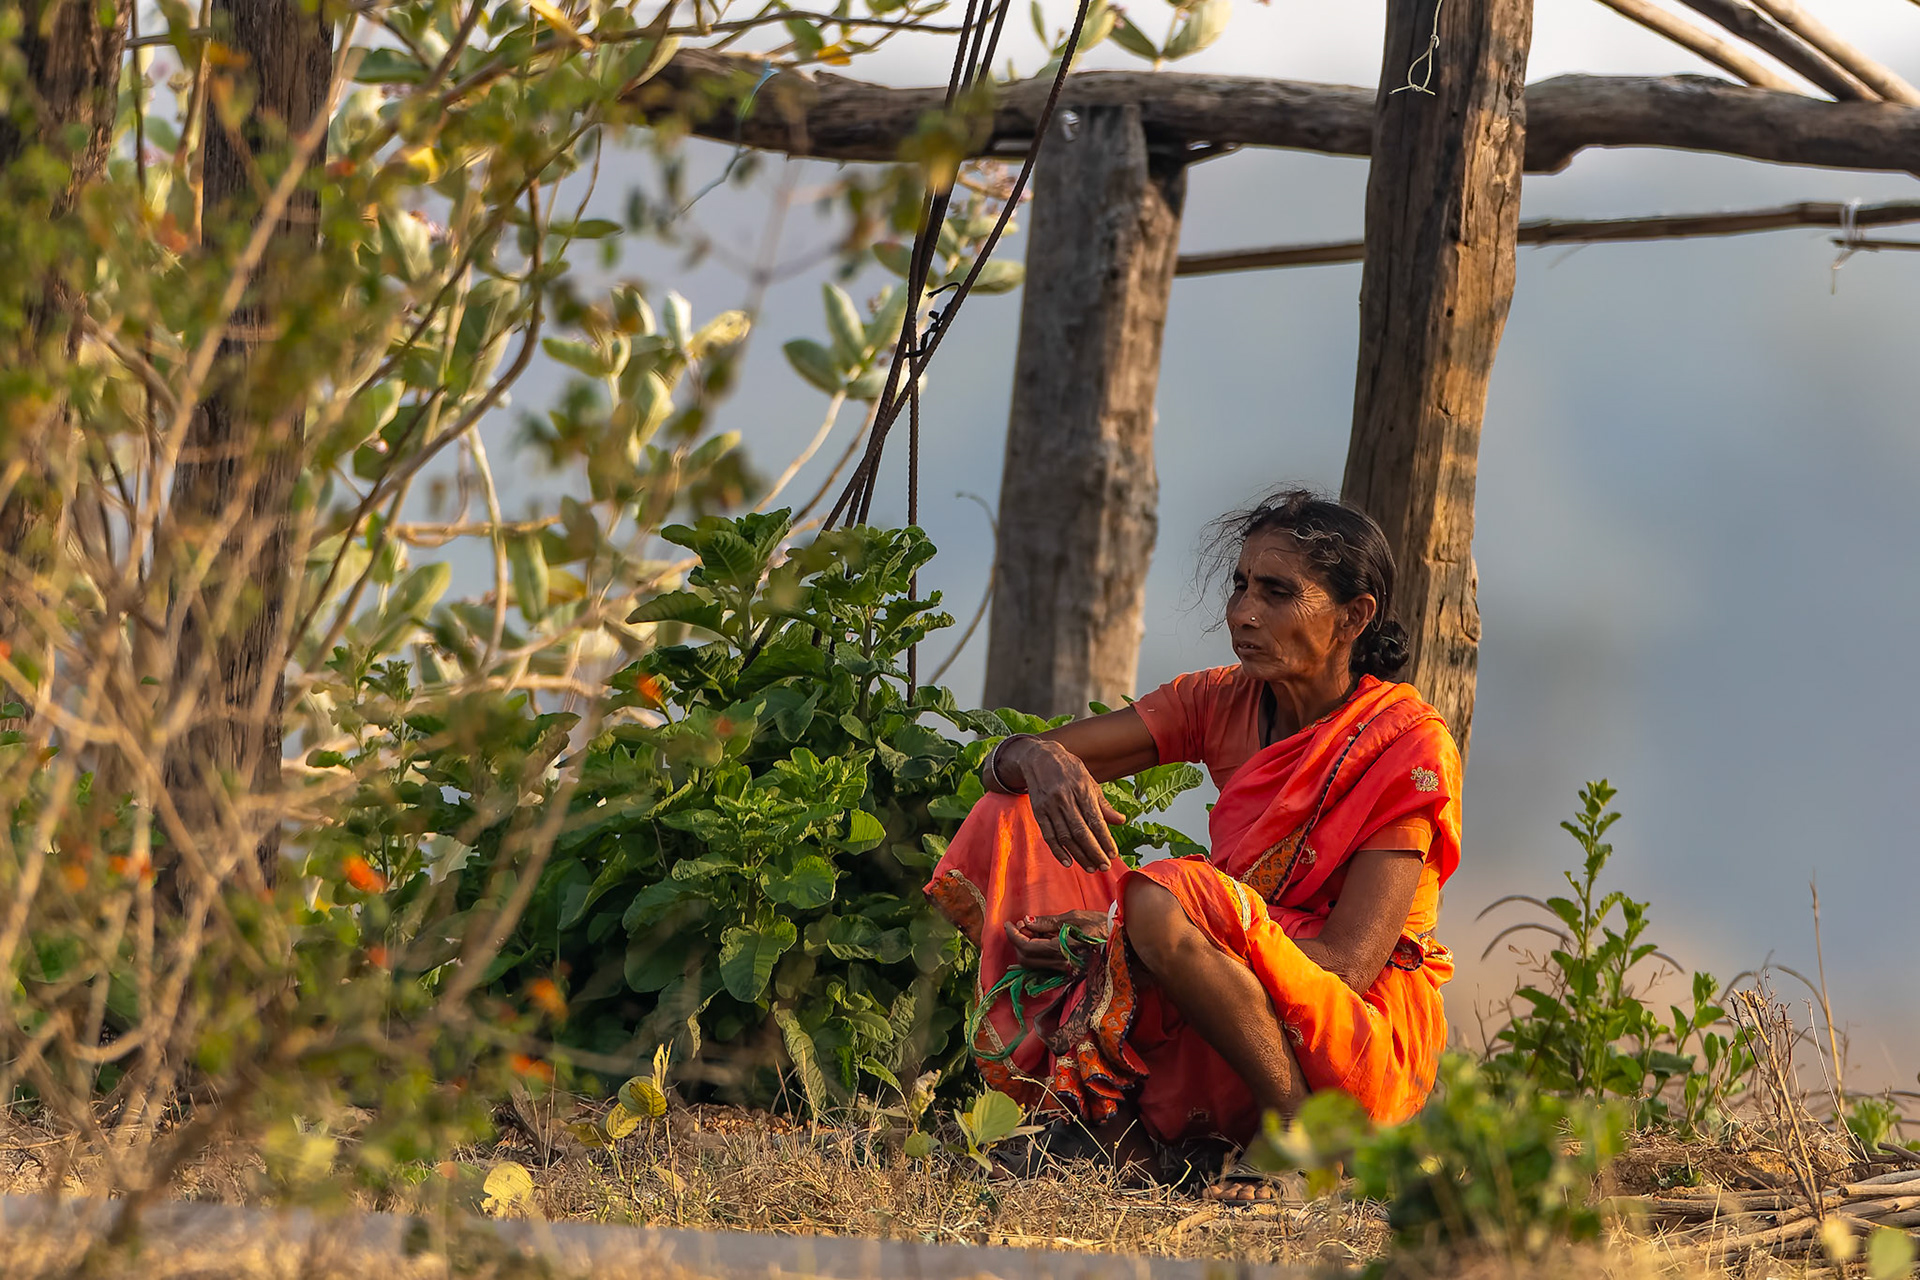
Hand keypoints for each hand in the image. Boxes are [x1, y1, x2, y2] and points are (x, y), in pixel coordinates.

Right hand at [1000, 736, 1125, 871]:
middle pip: (1080, 831)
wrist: (1038, 757)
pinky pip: (1048, 835)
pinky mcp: (1038, 812)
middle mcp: (1064, 798)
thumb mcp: (1089, 780)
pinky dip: (1057, 851)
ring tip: (1091, 867)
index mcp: (1081, 789)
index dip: (1105, 839)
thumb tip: (1121, 821)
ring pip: (1065, 837)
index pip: (1095, 819)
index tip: (1113, 854)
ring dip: (1079, 855)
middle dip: (1094, 852)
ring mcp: (1049, 806)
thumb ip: (1103, 803)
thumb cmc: (1068, 769)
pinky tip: (1068, 862)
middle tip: (1104, 866)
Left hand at [1003, 910, 1110, 972]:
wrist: (1124, 939)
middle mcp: (1062, 964)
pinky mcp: (1069, 972)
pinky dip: (1037, 953)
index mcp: (1063, 949)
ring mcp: (1066, 971)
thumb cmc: (1101, 924)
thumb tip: (1027, 921)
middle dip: (1018, 942)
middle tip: (1021, 924)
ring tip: (1032, 930)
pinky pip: (1045, 966)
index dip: (1013, 936)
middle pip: (1026, 960)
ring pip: (1034, 965)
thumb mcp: (1074, 917)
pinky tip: (1042, 939)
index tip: (1008, 924)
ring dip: (1026, 948)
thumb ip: (1048, 922)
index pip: (1027, 947)